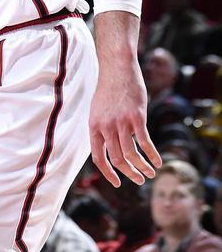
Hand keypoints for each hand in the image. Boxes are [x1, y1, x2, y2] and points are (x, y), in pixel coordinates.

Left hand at [89, 58, 160, 186]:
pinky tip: (158, 162)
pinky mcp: (137, 117)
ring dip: (142, 168)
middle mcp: (106, 126)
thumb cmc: (108, 90)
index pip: (98, 158)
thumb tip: (108, 149)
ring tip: (150, 173)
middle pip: (118, 159)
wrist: (117, 68)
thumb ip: (101, 129)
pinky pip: (145, 143)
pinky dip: (152, 155)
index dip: (108, 173)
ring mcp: (121, 122)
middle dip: (130, 173)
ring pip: (132, 155)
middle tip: (139, 180)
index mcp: (94, 126)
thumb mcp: (97, 110)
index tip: (118, 183)